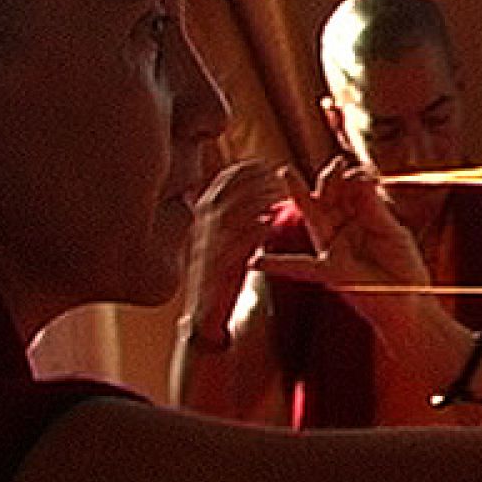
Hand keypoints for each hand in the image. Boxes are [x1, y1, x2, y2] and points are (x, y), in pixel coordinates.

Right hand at [182, 158, 282, 332]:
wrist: (205, 317)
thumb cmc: (222, 278)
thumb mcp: (226, 242)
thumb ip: (237, 220)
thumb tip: (261, 200)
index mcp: (203, 220)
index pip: (219, 184)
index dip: (243, 171)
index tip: (266, 164)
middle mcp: (202, 231)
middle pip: (225, 194)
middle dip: (251, 181)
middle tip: (278, 177)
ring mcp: (208, 249)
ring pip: (228, 216)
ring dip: (254, 203)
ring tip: (278, 196)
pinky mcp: (217, 271)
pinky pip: (233, 247)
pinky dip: (250, 233)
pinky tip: (268, 226)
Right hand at [253, 157, 433, 333]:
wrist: (411, 302)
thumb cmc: (403, 267)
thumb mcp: (390, 231)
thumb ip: (372, 207)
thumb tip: (355, 175)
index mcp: (360, 218)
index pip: (350, 189)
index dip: (353, 177)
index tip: (363, 172)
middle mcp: (343, 230)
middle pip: (329, 197)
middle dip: (329, 178)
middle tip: (337, 162)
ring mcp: (333, 248)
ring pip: (314, 216)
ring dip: (299, 194)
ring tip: (286, 172)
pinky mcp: (330, 270)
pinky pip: (299, 266)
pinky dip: (276, 264)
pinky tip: (255, 263)